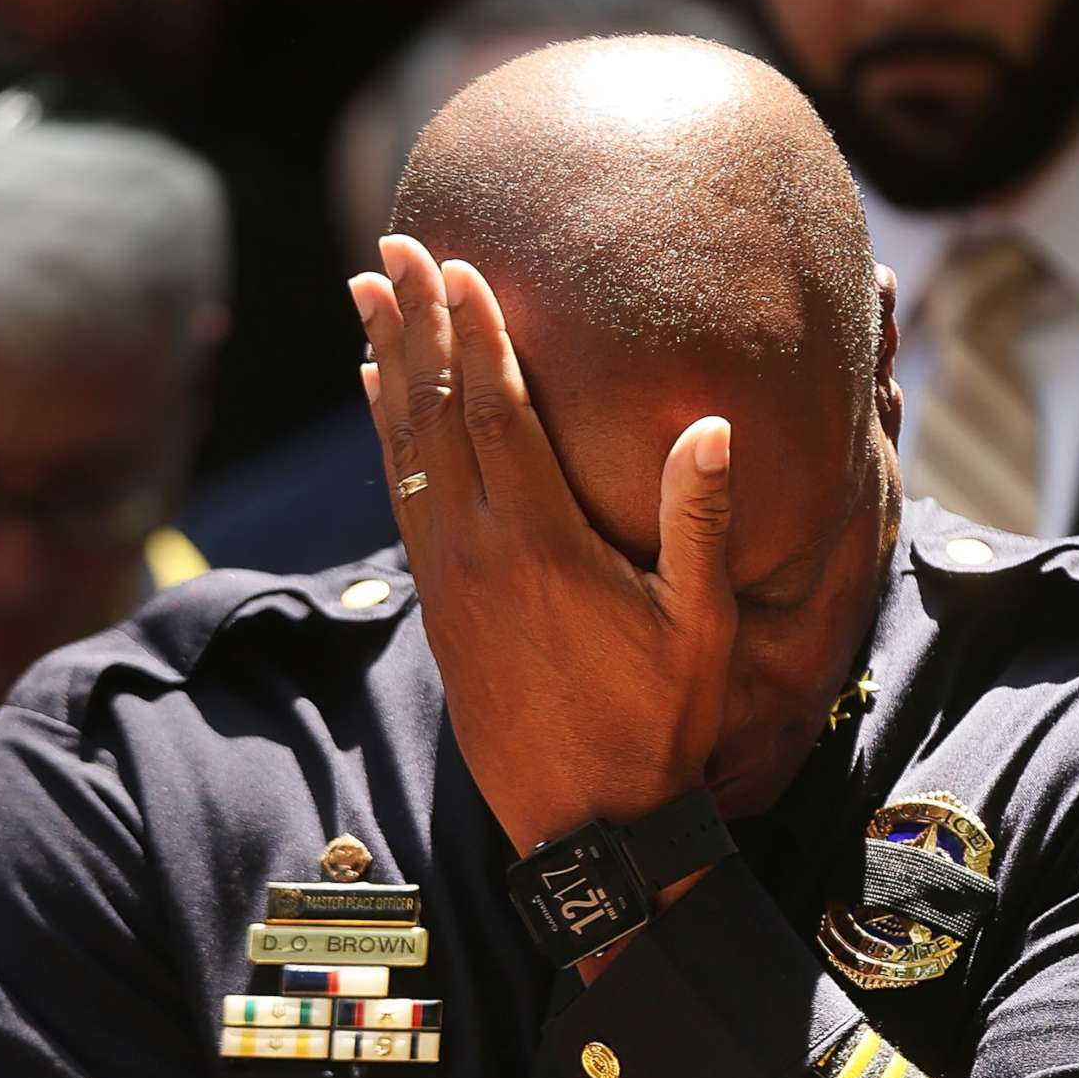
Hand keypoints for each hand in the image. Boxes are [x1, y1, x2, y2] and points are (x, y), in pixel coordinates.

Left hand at [349, 238, 737, 859]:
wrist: (587, 828)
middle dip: (414, 325)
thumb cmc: (658, 725)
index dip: (476, 334)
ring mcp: (450, 581)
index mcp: (542, 546)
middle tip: (389, 249)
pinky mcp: (440, 606)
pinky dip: (389, 436)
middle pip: (436, 414)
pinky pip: (402, 498)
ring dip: (387, 368)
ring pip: (406, 450)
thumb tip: (713, 424)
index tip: (456, 263)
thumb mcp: (700, 627)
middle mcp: (478, 553)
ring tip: (365, 298)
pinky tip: (380, 397)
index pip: (498, 413)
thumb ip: (698, 523)